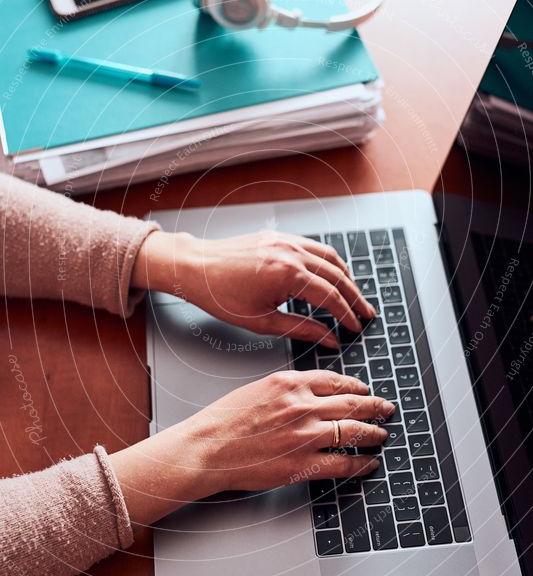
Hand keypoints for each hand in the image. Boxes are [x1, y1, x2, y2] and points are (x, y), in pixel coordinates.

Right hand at [110, 371, 394, 525]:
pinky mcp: (303, 463)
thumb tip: (306, 393)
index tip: (364, 390)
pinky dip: (361, 463)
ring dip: (373, 434)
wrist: (207, 448)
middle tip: (386, 409)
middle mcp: (302, 405)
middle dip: (375, 407)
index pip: (334, 380)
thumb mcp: (256, 389)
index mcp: (289, 383)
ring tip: (382, 435)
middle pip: (351, 404)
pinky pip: (343, 463)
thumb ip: (285, 389)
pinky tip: (369, 463)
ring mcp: (305, 435)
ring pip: (354, 431)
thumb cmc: (223, 421)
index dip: (356, 386)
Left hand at [132, 229, 375, 348]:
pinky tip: (333, 274)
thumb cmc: (221, 296)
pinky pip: (315, 247)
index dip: (347, 315)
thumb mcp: (262, 322)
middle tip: (366, 314)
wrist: (196, 267)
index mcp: (287, 275)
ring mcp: (287, 241)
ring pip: (331, 258)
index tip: (355, 328)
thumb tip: (329, 339)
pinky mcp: (280, 237)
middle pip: (338, 276)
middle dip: (355, 297)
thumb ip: (301, 329)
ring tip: (355, 296)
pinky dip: (330, 262)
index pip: (331, 297)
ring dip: (347, 277)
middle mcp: (291, 253)